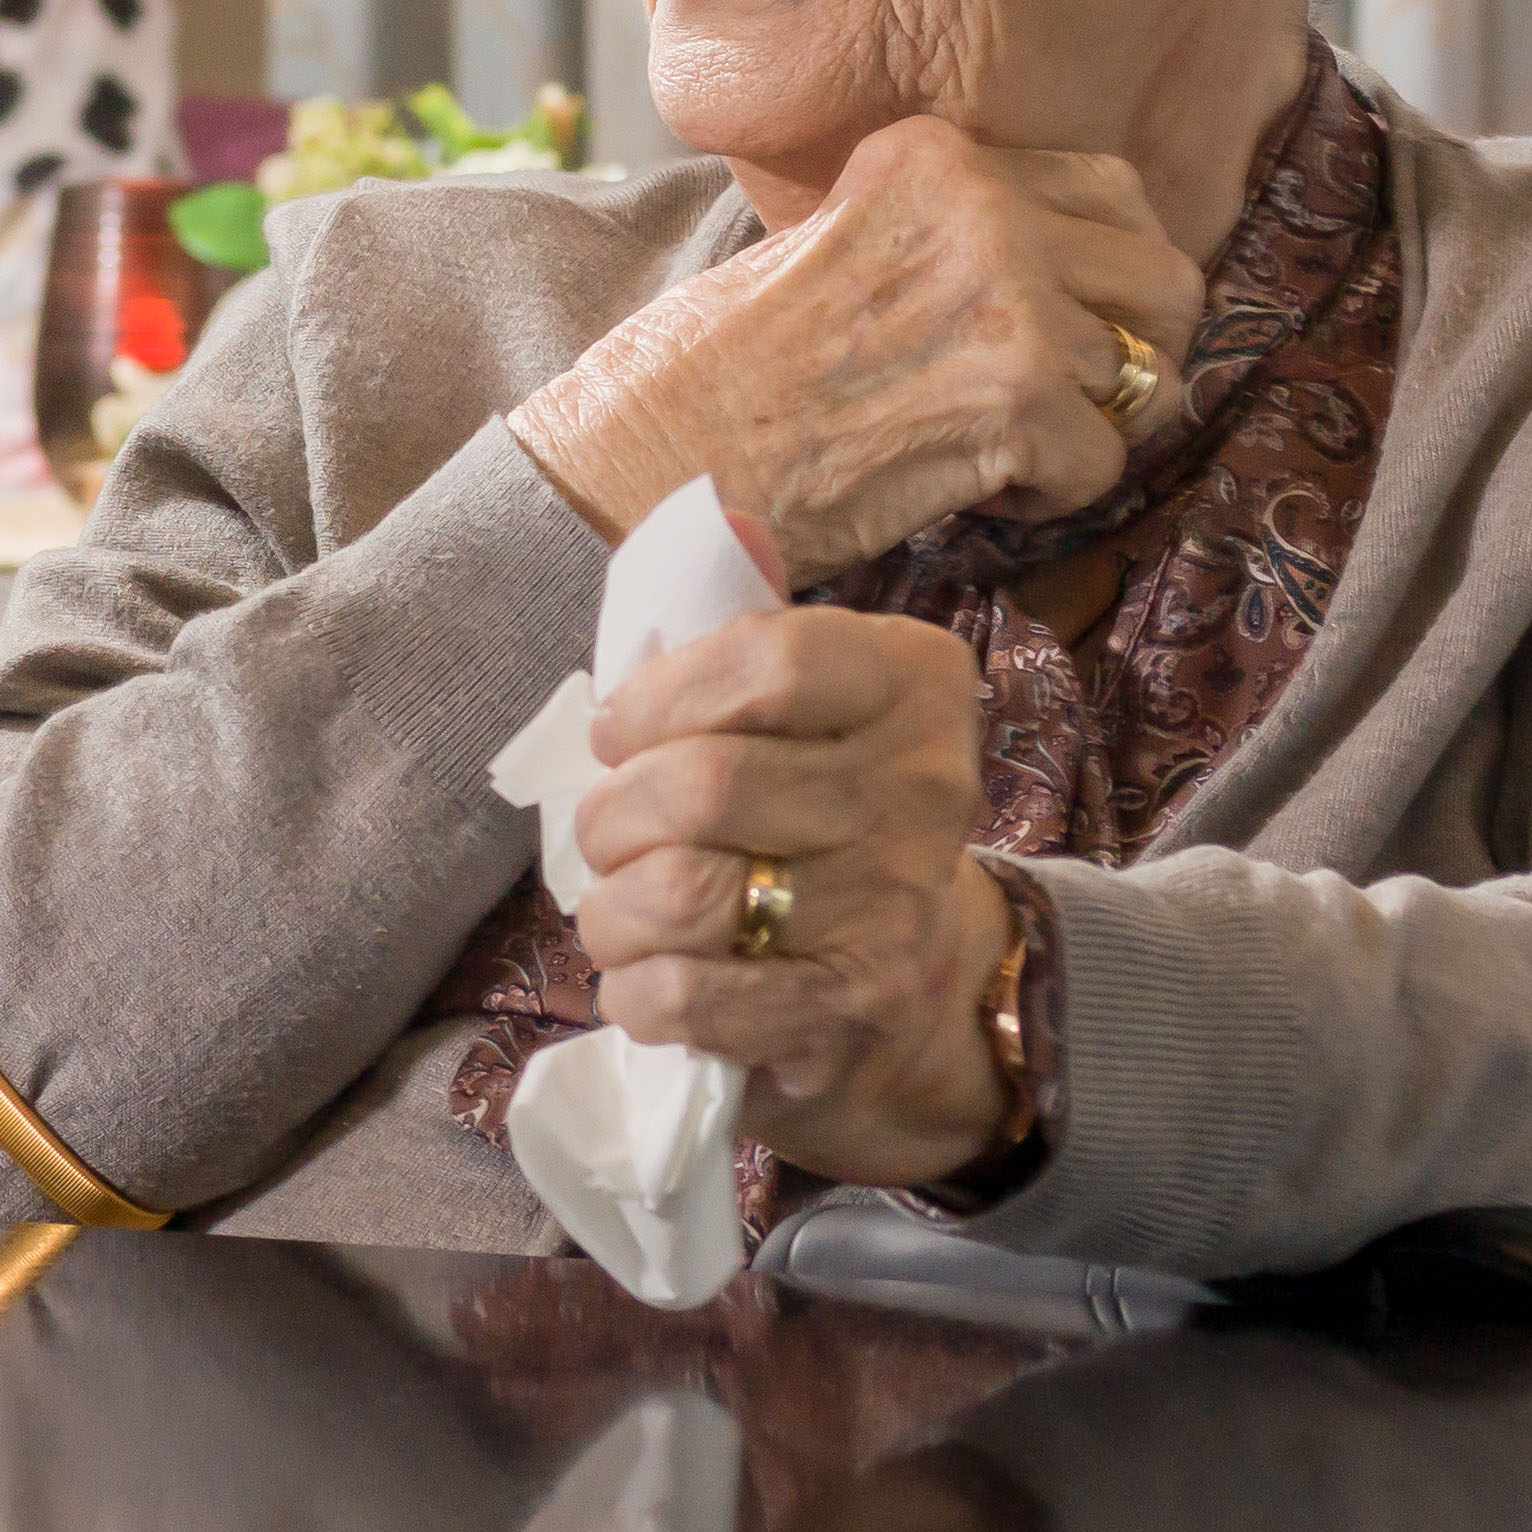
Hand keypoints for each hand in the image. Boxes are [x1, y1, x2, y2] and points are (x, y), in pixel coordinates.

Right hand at [508, 111, 1203, 571]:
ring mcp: (1010, 300)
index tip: (1051, 329)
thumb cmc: (727, 370)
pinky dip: (1046, 497)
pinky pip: (1107, 465)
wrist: (656, 455)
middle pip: (1165, 280)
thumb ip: (957, 232)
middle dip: (1129, 353)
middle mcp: (987, 207)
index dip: (1101, 278)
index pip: (1115, 190)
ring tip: (988, 446)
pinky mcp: (1017, 401)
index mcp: (940, 156)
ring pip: (1146, 380)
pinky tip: (963, 487)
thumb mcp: (845, 238)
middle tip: (1051, 403)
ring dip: (1082, 432)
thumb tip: (1085, 270)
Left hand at [568, 607, 1014, 1189]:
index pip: (765, 658)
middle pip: (704, 785)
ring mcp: (894, 909)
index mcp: (915, 682)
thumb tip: (721, 520)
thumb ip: (756, 622)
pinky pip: (691, 998)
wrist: (924, 976)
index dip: (657, 696)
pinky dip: (635, 992)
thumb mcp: (815, 703)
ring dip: (611, 909)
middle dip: (614, 816)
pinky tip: (643, 978)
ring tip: (615, 907)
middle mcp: (926, 788)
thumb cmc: (828, 812)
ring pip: (683, 894)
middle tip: (605, 834)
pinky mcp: (853, 1011)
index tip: (615, 732)